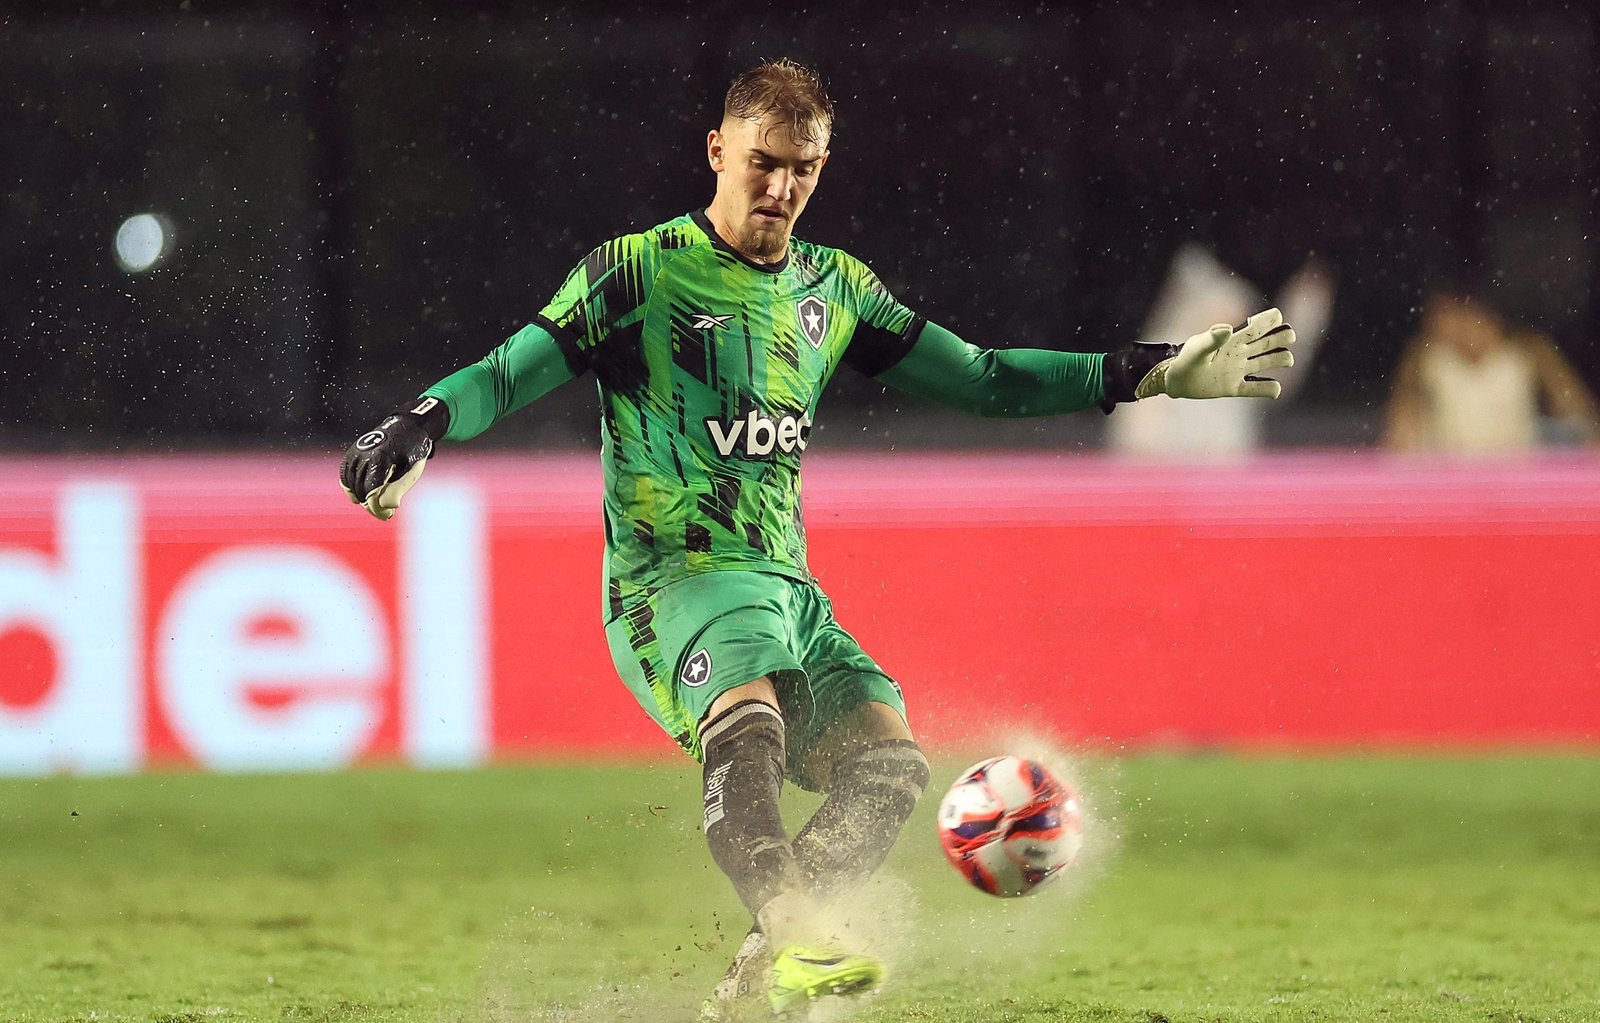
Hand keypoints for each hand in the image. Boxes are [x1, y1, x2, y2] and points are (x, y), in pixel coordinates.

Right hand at [339, 398, 444, 519]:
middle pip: (361, 490)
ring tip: (375, 503)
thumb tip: (388, 507)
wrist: (406, 428)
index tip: (388, 514)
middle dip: (371, 504)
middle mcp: (363, 455)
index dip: (378, 507)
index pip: (372, 492)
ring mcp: (355, 453)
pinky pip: (345, 475)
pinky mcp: (351, 454)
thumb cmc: (411, 452)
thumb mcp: (411, 471)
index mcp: (380, 459)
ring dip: (361, 497)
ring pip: (350, 484)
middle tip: (384, 511)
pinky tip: (359, 496)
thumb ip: (398, 489)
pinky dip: (350, 487)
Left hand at [1138, 307, 1296, 399]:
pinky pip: (1258, 389)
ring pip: (1271, 361)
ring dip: (1282, 359)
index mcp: (1234, 339)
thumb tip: (1227, 328)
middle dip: (1284, 337)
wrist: (1174, 381)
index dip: (1272, 319)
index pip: (1261, 324)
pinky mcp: (1235, 388)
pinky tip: (1274, 390)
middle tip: (1285, 340)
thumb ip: (1212, 339)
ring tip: (1285, 360)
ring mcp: (1240, 370)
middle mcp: (1241, 353)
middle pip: (1273, 340)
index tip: (1275, 319)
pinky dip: (1270, 390)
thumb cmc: (1185, 359)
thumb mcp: (1197, 348)